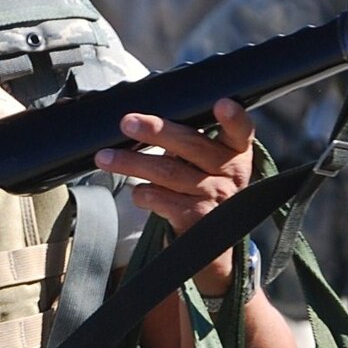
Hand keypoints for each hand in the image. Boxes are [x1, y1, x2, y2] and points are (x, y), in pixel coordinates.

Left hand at [95, 99, 255, 293]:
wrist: (214, 244)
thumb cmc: (204, 189)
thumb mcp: (209, 164)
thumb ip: (189, 143)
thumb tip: (140, 121)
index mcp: (236, 151)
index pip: (241, 130)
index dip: (233, 117)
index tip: (222, 104)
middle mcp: (232, 173)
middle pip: (191, 146)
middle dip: (156, 132)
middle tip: (128, 123)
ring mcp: (216, 197)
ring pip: (168, 172)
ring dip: (132, 163)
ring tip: (106, 158)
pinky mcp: (197, 218)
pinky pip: (162, 200)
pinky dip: (143, 194)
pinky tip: (136, 192)